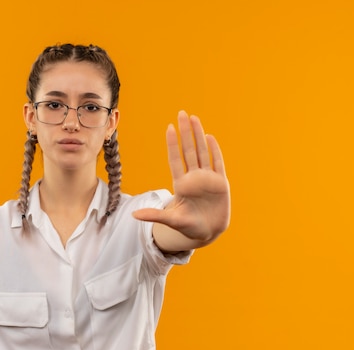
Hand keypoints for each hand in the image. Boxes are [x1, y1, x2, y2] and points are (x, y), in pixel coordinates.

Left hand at [133, 110, 229, 247]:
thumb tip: (133, 215)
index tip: (169, 128)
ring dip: (199, 135)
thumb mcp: (172, 221)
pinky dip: (215, 150)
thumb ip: (155, 216)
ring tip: (194, 118)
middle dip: (186, 132)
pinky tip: (210, 137)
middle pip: (189, 150)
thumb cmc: (188, 227)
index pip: (175, 159)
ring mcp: (207, 179)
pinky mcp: (221, 183)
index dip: (173, 144)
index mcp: (181, 184)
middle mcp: (194, 178)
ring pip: (203, 152)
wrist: (208, 232)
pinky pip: (218, 163)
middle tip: (182, 113)